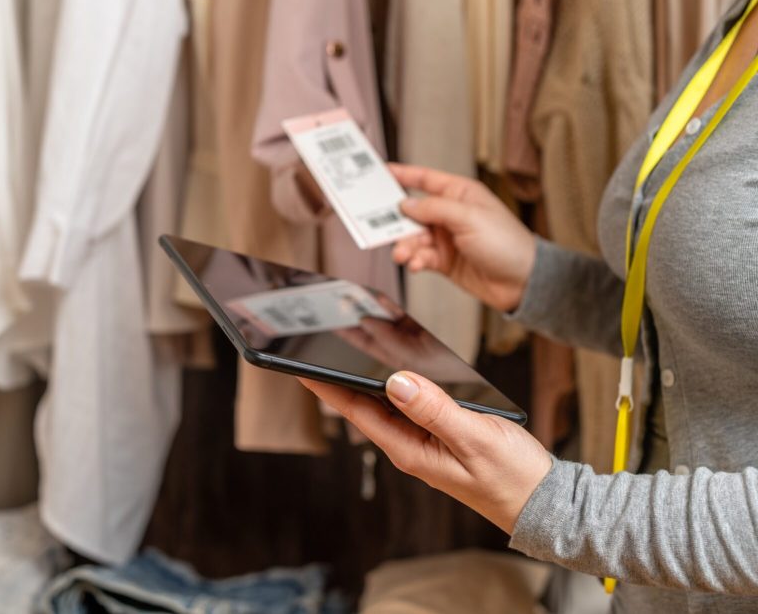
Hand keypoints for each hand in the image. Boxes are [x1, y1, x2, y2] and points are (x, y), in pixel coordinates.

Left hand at [299, 372, 552, 533]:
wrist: (544, 503)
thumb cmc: (512, 478)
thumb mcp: (473, 438)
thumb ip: (434, 409)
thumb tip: (395, 382)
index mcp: (409, 449)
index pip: (357, 412)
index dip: (327, 386)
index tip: (302, 364)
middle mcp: (410, 446)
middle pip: (367, 405)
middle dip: (343, 376)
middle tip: (321, 343)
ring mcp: (424, 442)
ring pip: (389, 403)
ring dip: (371, 378)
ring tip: (350, 347)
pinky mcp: (441, 436)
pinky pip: (412, 405)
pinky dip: (402, 384)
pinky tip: (399, 368)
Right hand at [388, 164, 535, 311]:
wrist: (522, 282)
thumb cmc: (507, 243)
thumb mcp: (469, 217)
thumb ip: (434, 208)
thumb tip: (406, 204)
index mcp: (459, 194)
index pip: (425, 179)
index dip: (403, 174)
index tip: (381, 173)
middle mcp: (450, 214)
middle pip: (412, 212)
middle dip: (397, 222)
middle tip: (382, 229)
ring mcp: (446, 238)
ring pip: (413, 238)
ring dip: (405, 246)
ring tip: (404, 254)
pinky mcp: (444, 260)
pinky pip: (420, 257)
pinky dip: (415, 261)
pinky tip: (418, 265)